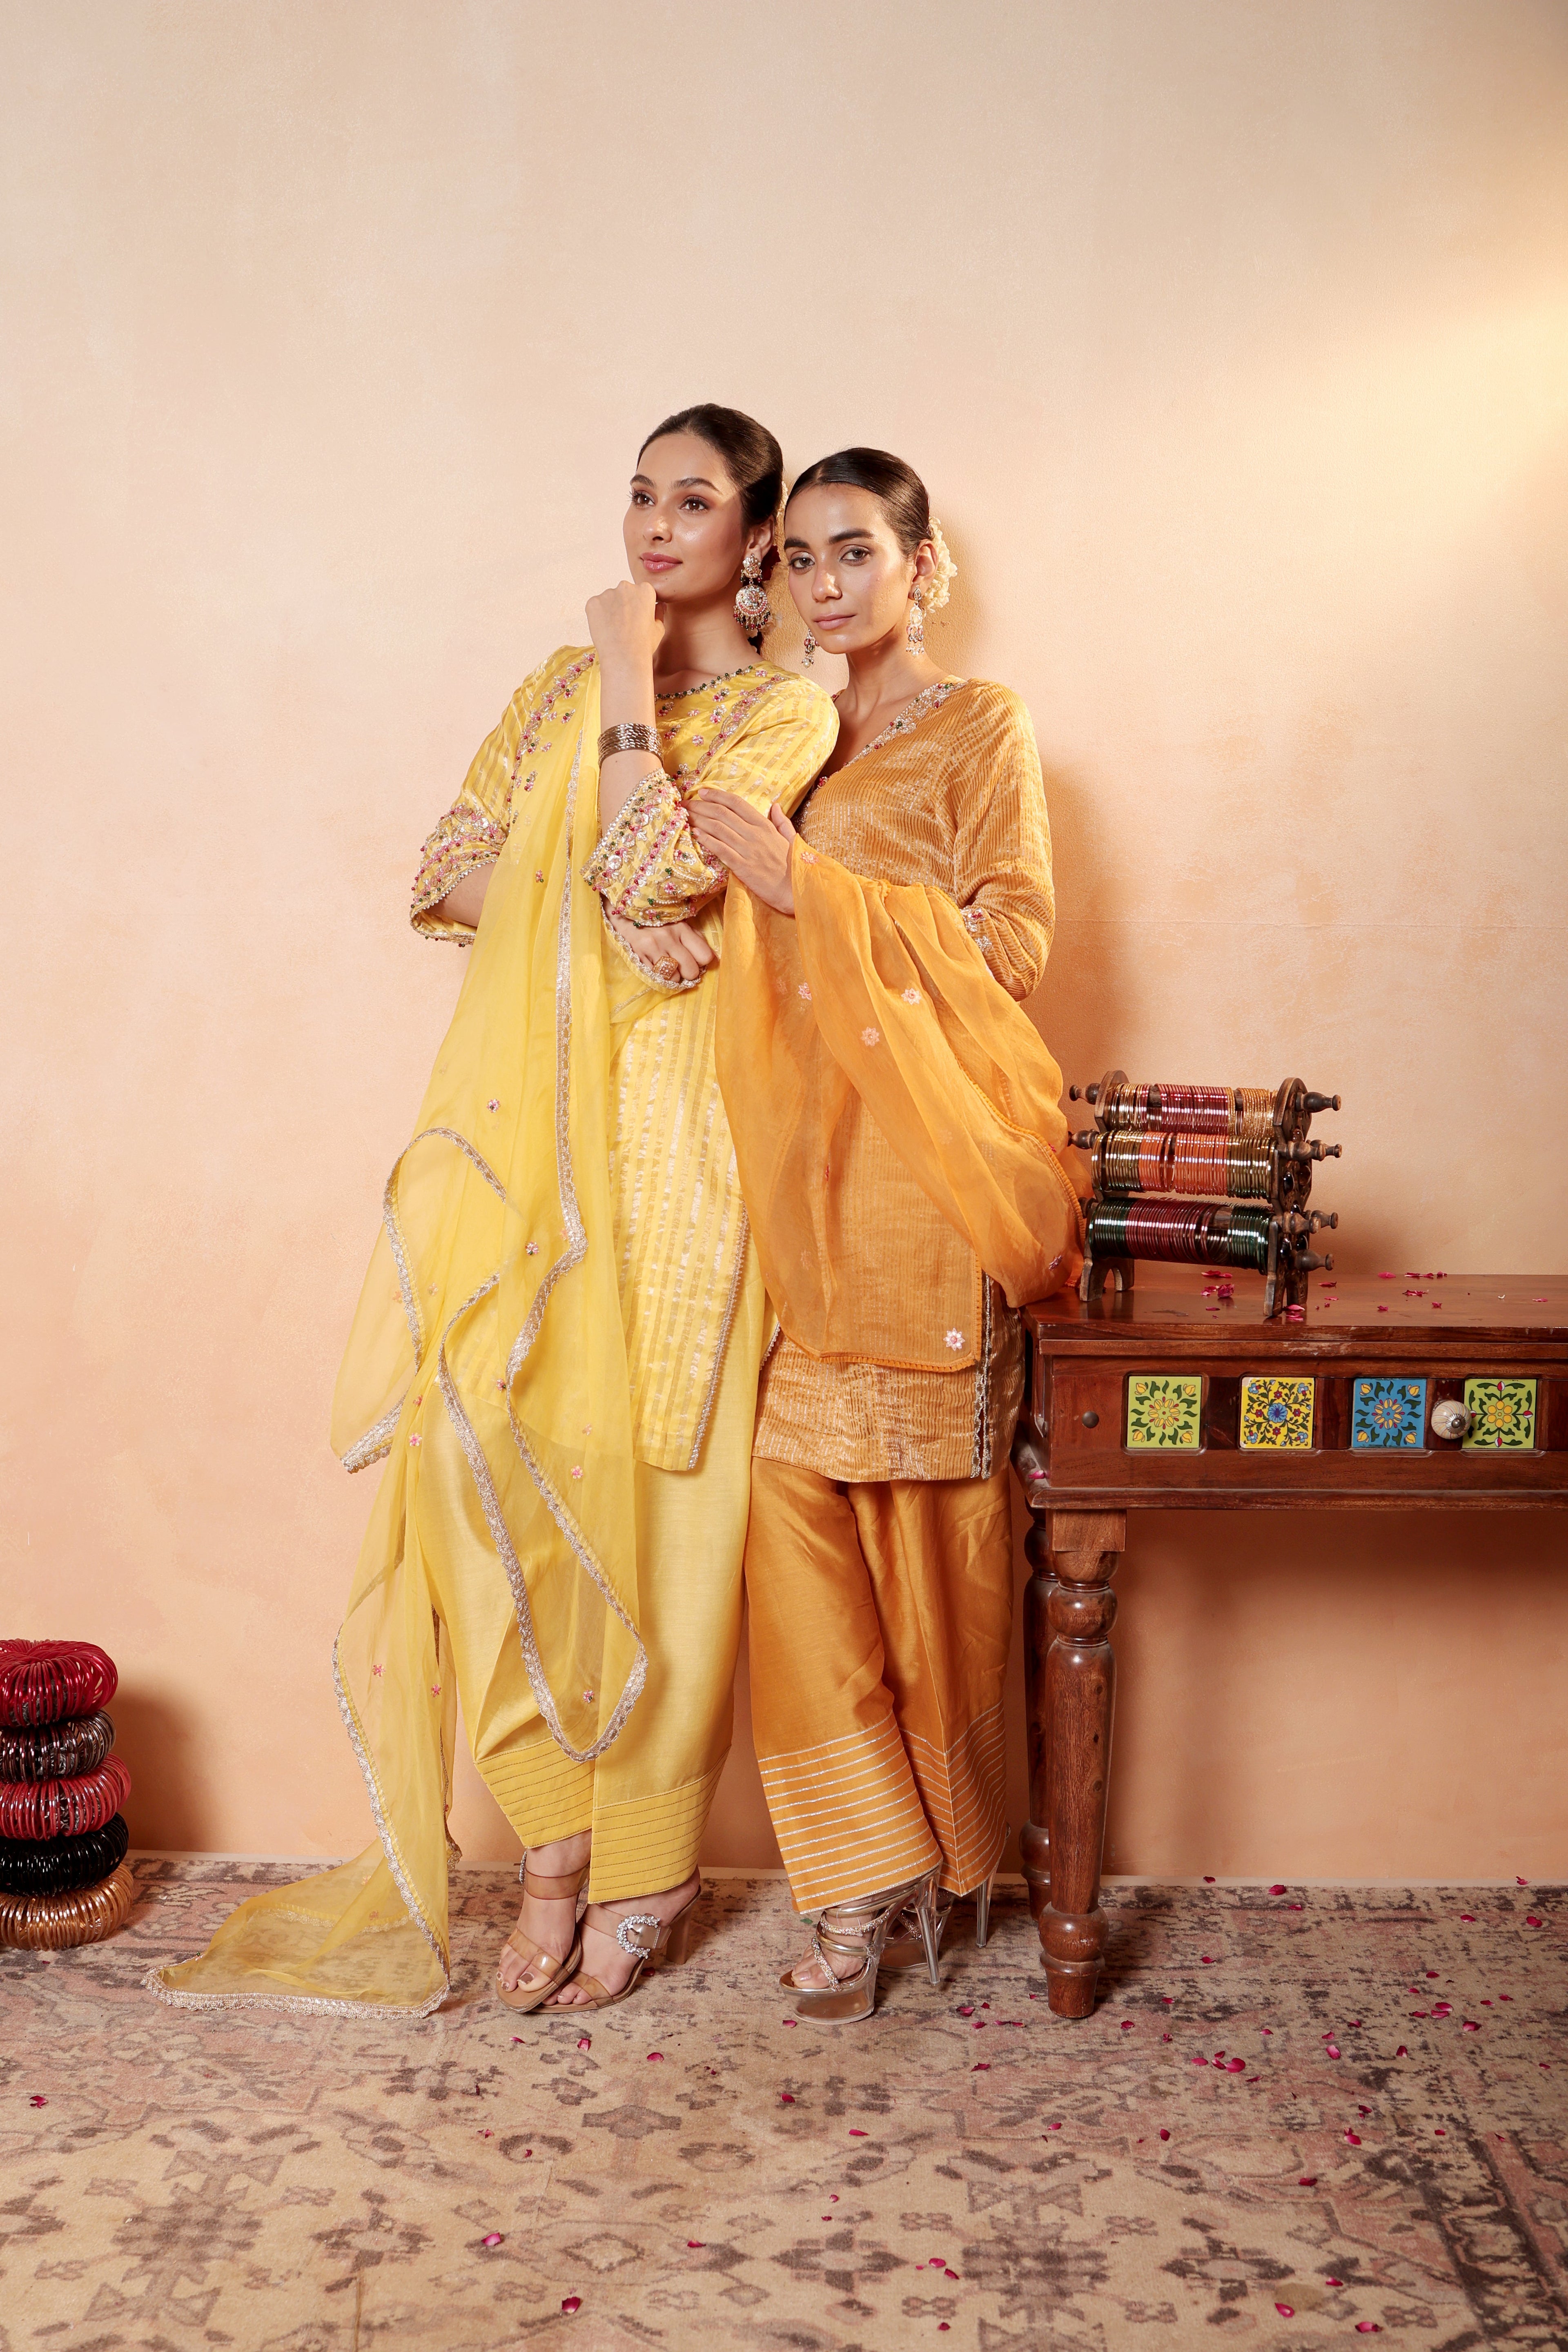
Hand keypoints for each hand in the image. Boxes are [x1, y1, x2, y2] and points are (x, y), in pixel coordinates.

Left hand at [586, 580, 663, 666]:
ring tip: (614, 629)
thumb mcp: (659, 629)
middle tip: (625, 625)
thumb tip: (659, 605)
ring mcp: (608, 593)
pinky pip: (596, 607)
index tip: (638, 618)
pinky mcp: (593, 602)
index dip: (640, 606)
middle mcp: (626, 587)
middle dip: (625, 605)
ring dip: (611, 610)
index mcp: (645, 590)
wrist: (623, 657)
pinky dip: (598, 616)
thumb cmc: (643, 645)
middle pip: (624, 593)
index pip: (641, 592)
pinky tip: (605, 629)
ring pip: (609, 599)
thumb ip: (659, 612)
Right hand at [606, 909, 716, 983]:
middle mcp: (668, 938)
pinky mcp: (639, 956)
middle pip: (691, 970)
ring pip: (674, 977)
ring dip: (673, 976)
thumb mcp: (677, 921)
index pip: (705, 956)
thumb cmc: (655, 919)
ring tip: (668, 966)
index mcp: (682, 928)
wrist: (624, 914)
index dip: (702, 961)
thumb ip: (692, 936)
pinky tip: (657, 967)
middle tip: (682, 967)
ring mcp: (653, 948)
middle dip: (689, 972)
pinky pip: (657, 977)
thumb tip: (707, 956)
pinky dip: (659, 977)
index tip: (695, 959)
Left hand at [690, 792, 796, 916]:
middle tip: (686, 804)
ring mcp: (748, 850)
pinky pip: (721, 850)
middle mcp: (755, 834)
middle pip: (722, 814)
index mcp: (765, 826)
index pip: (737, 804)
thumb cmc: (795, 866)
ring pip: (718, 829)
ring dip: (699, 821)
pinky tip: (696, 835)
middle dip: (701, 806)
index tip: (702, 792)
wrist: (796, 890)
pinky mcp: (742, 867)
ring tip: (686, 817)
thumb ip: (782, 821)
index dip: (717, 795)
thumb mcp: (791, 839)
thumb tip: (776, 806)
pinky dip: (707, 841)